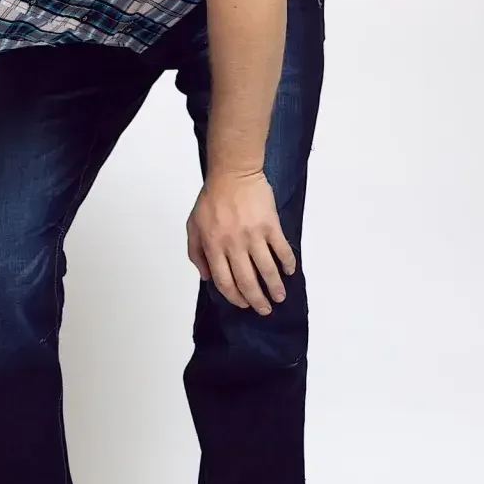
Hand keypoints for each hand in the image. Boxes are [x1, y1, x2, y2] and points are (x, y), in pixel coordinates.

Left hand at [186, 169, 295, 313]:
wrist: (233, 173)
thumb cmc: (212, 198)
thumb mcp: (193, 225)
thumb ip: (196, 252)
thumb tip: (207, 276)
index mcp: (213, 246)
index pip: (225, 281)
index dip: (235, 297)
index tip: (244, 304)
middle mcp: (233, 244)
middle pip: (247, 281)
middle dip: (257, 300)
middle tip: (265, 309)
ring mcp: (253, 235)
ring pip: (266, 269)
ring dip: (274, 287)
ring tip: (279, 297)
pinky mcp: (270, 225)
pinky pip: (281, 249)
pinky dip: (287, 263)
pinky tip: (290, 271)